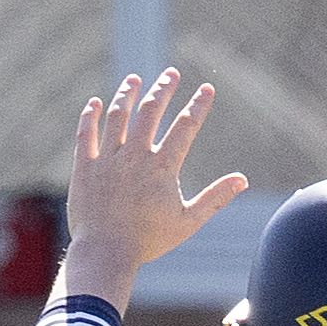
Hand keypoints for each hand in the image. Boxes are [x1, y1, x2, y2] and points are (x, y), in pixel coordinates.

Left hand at [68, 69, 248, 268]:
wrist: (107, 252)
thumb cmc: (150, 240)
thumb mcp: (189, 221)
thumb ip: (215, 197)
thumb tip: (242, 180)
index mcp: (163, 168)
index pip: (185, 127)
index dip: (198, 105)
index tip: (206, 89)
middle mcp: (135, 156)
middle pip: (151, 111)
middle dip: (163, 88)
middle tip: (171, 73)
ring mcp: (107, 158)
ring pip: (118, 115)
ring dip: (128, 93)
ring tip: (135, 79)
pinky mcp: (85, 166)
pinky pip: (86, 133)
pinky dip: (91, 115)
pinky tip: (96, 103)